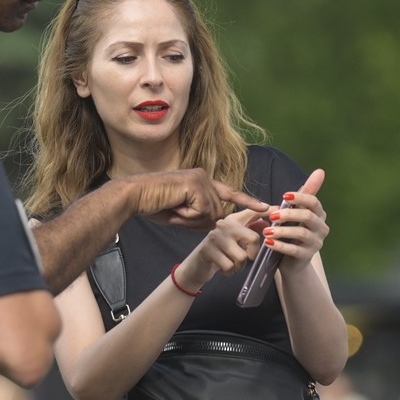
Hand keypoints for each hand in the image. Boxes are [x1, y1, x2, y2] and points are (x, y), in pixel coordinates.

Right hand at [131, 169, 266, 229]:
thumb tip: (217, 222)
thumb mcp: (182, 213)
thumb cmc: (153, 204)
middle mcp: (204, 176)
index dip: (247, 201)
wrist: (134, 196)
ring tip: (173, 208)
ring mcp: (201, 178)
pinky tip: (174, 206)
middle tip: (175, 213)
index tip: (265, 207)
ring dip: (191, 220)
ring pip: (210, 215)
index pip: (229, 193)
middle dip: (197, 222)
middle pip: (217, 213)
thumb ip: (201, 215)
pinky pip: (202, 212)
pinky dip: (187, 216)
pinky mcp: (196, 184)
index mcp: (201, 181)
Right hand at [179, 208, 265, 288]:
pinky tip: (223, 268)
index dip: (267, 210)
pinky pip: (230, 266)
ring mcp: (215, 237)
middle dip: (252, 253)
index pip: (252, 212)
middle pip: (253, 238)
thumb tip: (268, 221)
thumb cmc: (221, 252)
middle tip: (245, 257)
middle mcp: (224, 225)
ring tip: (231, 263)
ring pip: (242, 256)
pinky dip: (230, 271)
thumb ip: (251, 229)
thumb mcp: (237, 240)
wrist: (198, 264)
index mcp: (233, 220)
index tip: (279, 209)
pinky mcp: (208, 250)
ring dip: (239, 266)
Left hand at [261, 168, 328, 269]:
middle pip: (307, 217)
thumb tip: (321, 171)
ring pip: (301, 234)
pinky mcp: (307, 256)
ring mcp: (316, 243)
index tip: (284, 196)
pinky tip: (268, 243)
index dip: (300, 198)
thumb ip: (305, 194)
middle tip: (272, 216)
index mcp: (319, 214)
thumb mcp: (297, 212)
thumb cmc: (293, 230)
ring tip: (266, 232)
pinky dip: (280, 246)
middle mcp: (321, 228)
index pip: (314, 202)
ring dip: (282, 231)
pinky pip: (294, 250)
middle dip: (289, 215)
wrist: (293, 260)